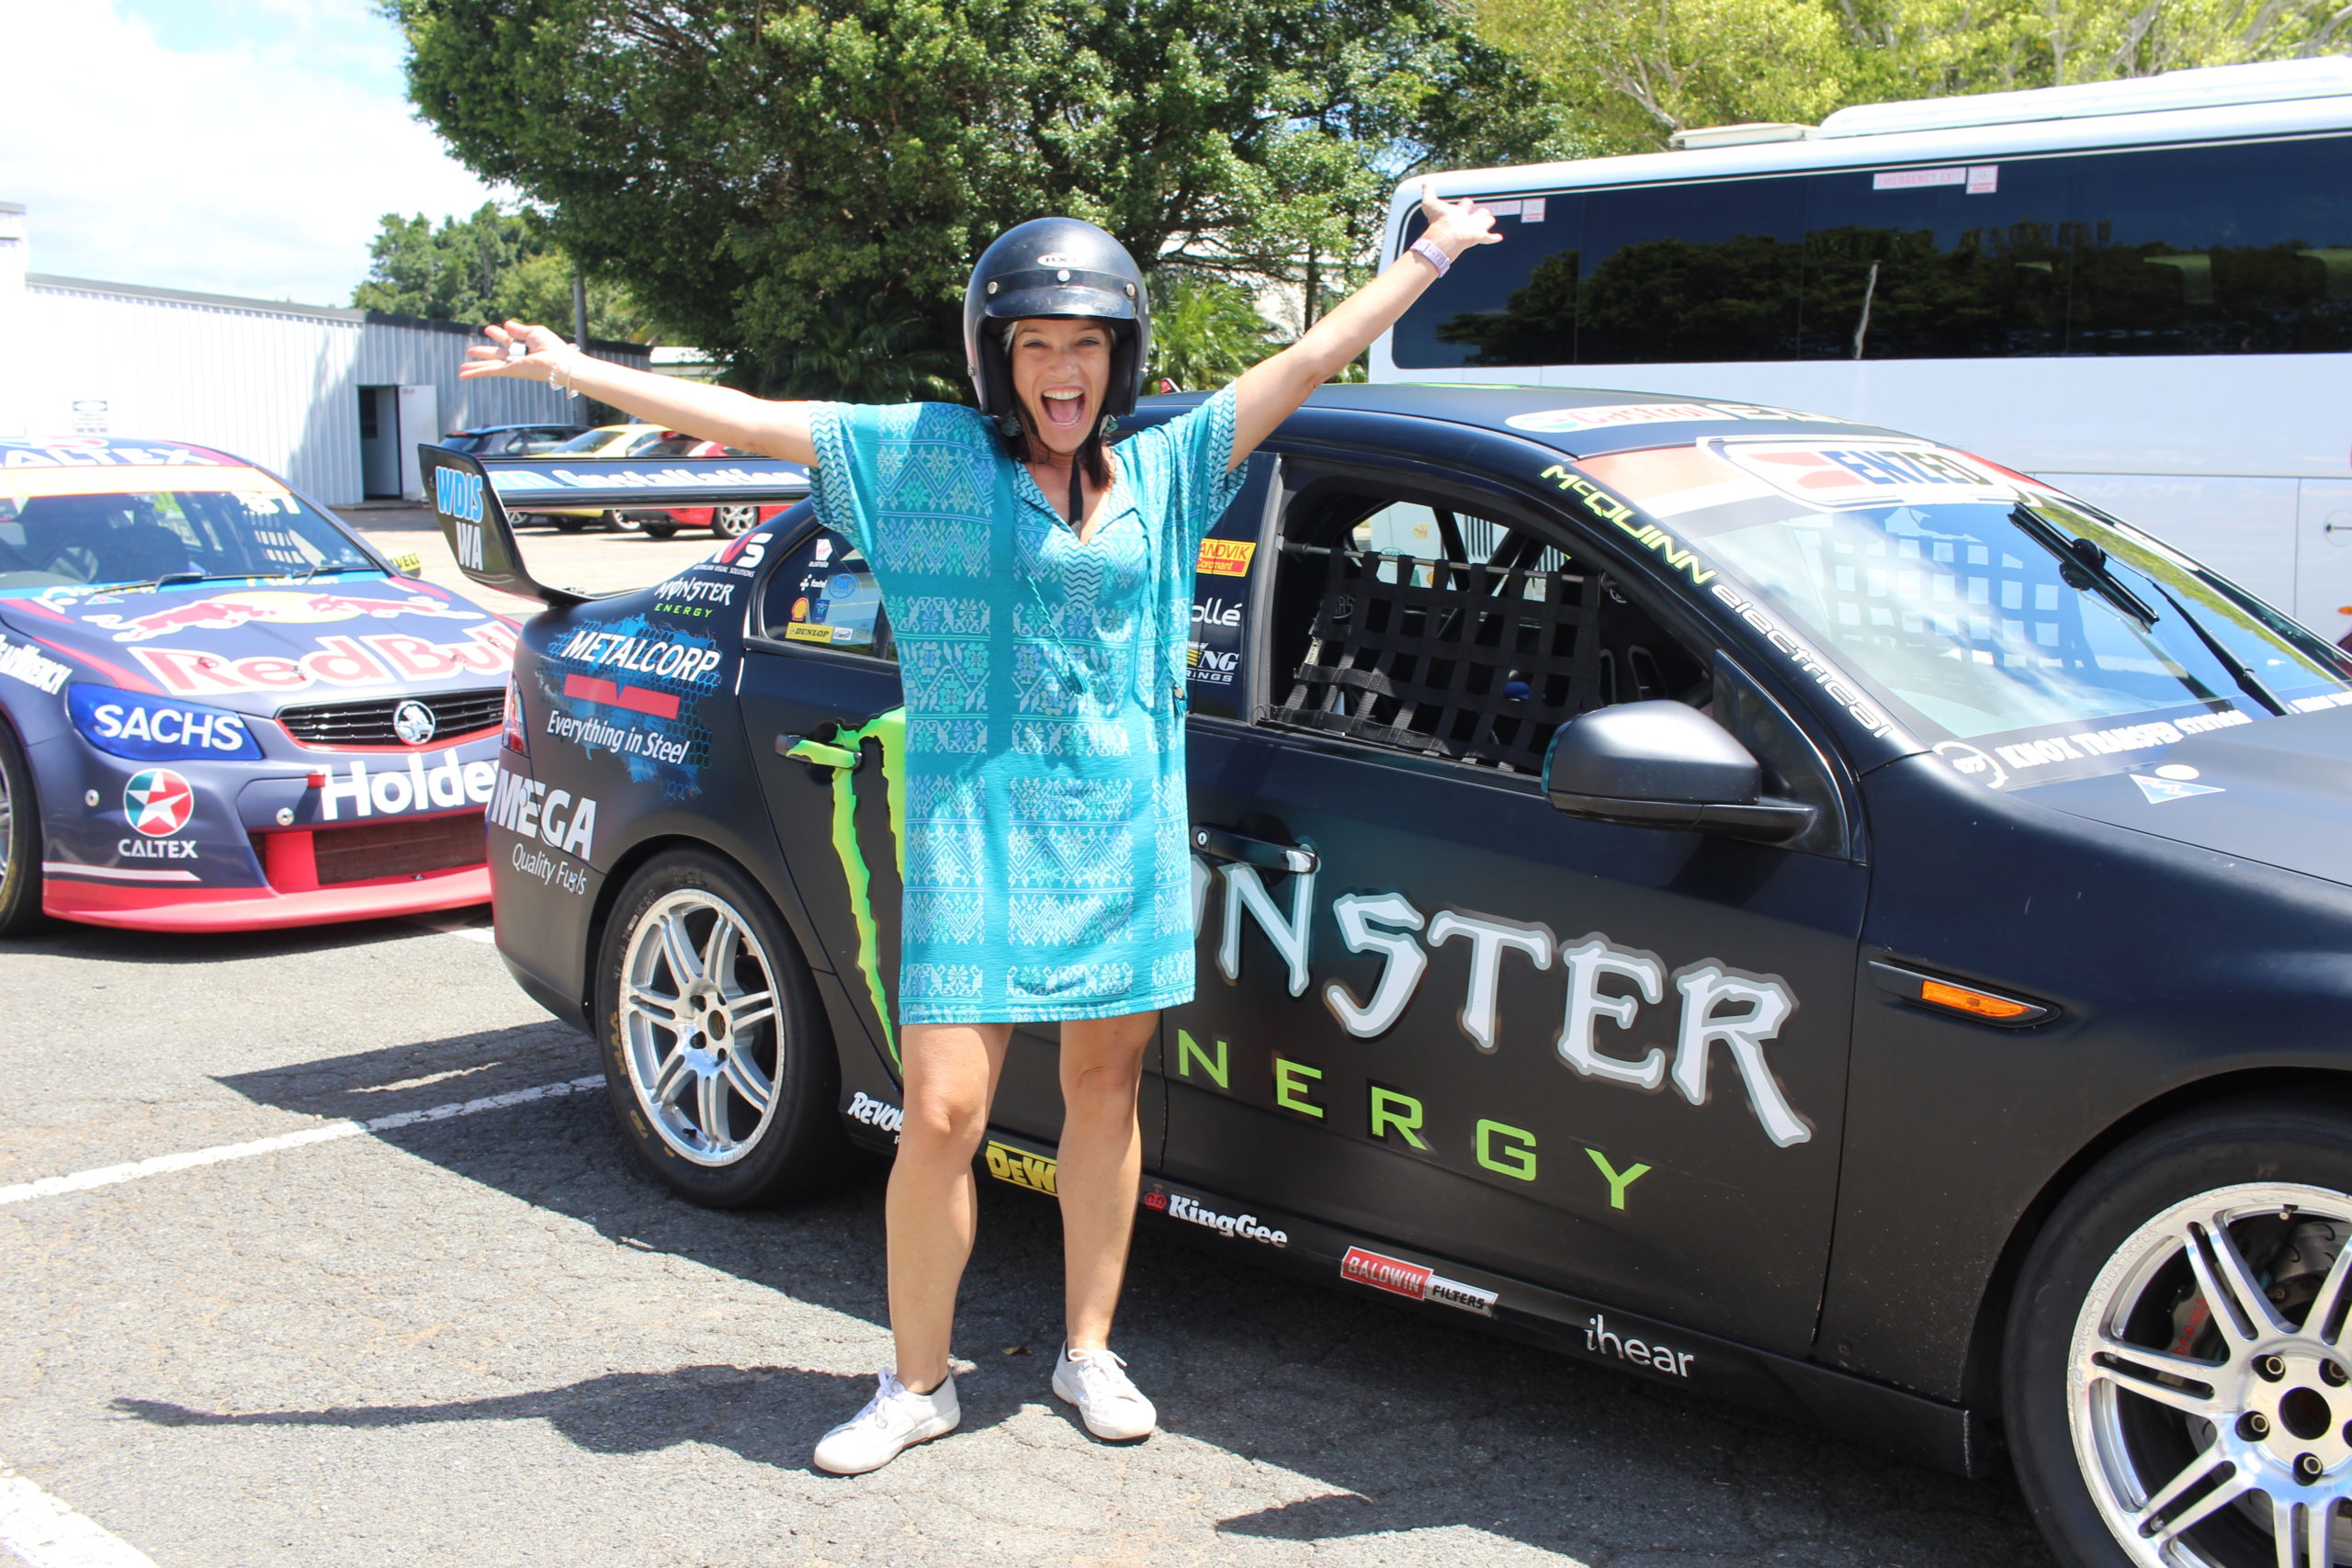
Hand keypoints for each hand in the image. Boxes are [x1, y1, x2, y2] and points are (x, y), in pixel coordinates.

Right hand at [460, 319, 577, 381]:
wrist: (558, 362)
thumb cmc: (552, 347)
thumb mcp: (534, 332)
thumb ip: (519, 329)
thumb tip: (506, 324)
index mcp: (525, 345)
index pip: (508, 339)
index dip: (498, 333)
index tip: (489, 329)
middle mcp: (518, 357)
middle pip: (496, 354)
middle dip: (484, 351)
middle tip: (470, 350)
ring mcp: (512, 365)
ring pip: (490, 365)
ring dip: (475, 365)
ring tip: (462, 367)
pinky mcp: (508, 371)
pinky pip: (488, 371)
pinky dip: (475, 372)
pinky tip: (463, 374)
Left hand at [1419, 180, 1502, 259]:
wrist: (1447, 234)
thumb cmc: (1439, 220)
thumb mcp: (1430, 203)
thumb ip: (1428, 192)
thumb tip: (1425, 183)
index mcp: (1457, 214)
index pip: (1464, 206)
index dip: (1466, 204)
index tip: (1467, 203)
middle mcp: (1466, 221)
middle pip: (1476, 215)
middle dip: (1479, 213)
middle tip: (1483, 211)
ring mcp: (1474, 228)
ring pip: (1485, 223)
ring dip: (1487, 221)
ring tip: (1489, 220)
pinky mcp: (1480, 236)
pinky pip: (1489, 238)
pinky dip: (1494, 238)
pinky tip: (1499, 238)